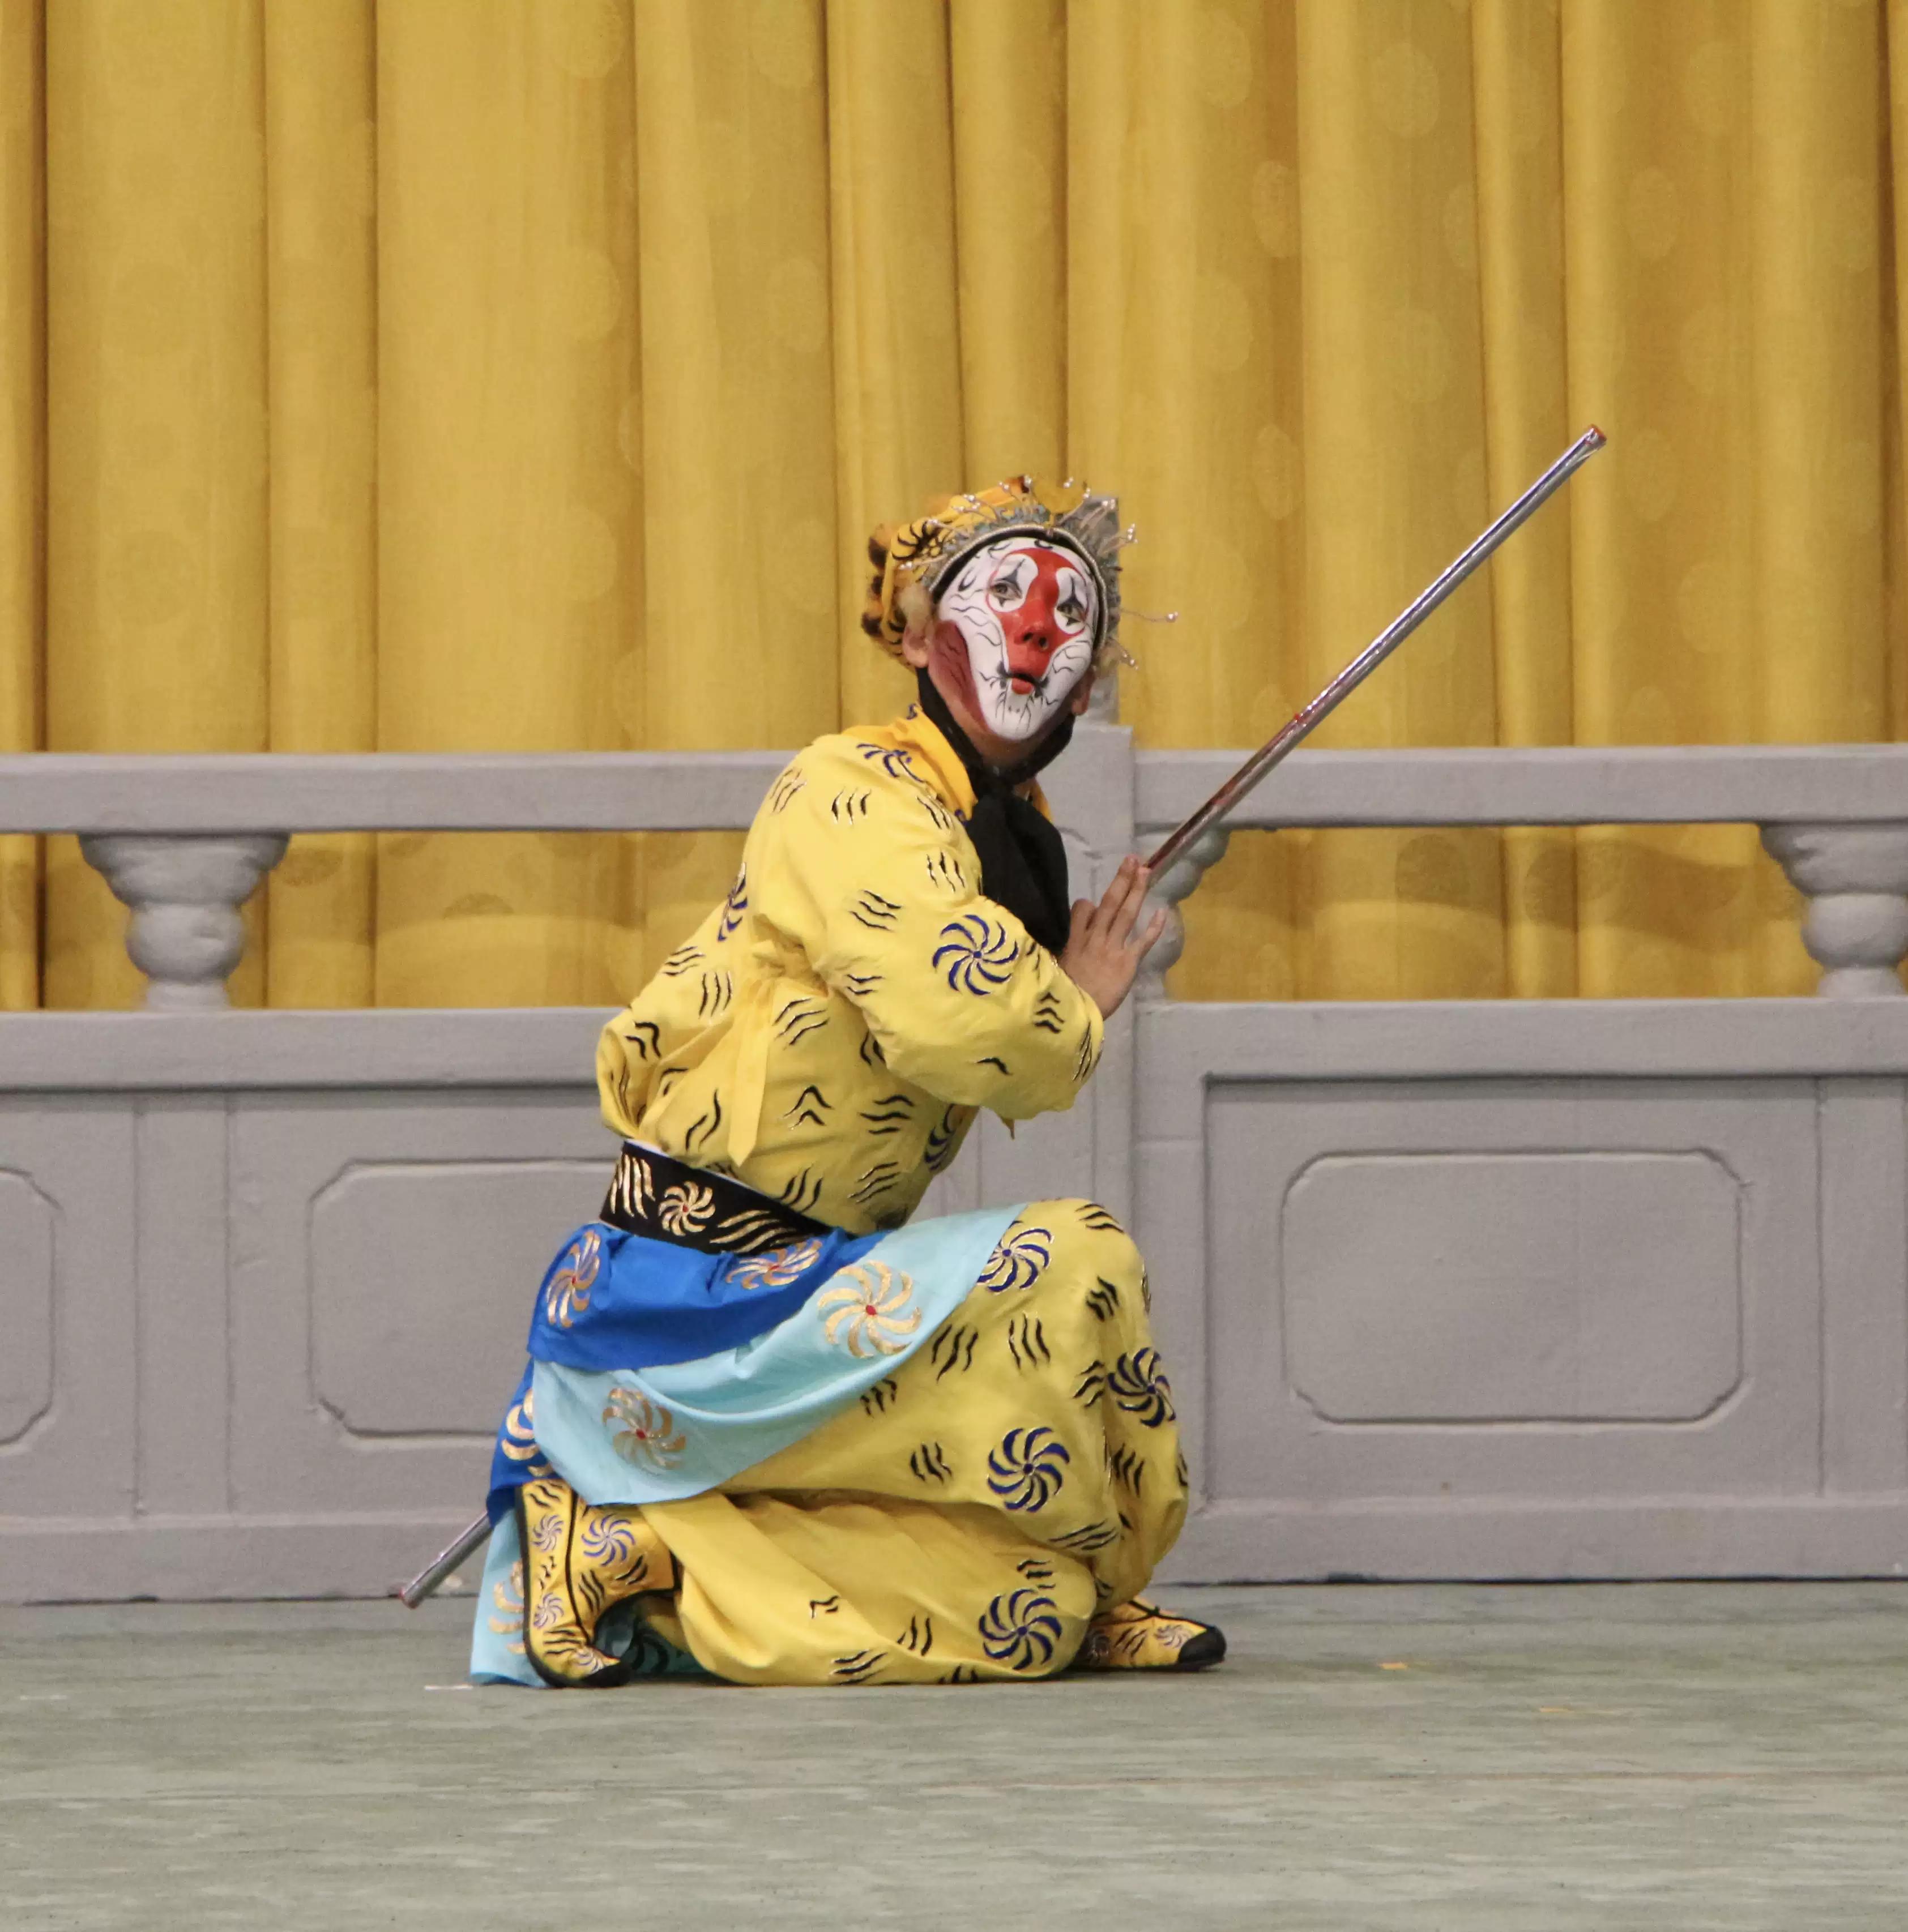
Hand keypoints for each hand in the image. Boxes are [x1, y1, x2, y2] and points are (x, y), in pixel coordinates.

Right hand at [1059, 855, 1168, 1018]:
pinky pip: (1142, 941)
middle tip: (1133, 859)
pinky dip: (1154, 927)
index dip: (1087, 905)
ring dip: (1136, 891)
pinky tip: (1163, 912)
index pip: (1082, 909)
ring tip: (1145, 870)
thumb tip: (1055, 946)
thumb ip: (1058, 952)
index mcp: (1073, 939)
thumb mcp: (1051, 968)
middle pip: (1109, 902)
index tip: (1089, 907)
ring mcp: (1113, 948)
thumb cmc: (1061, 995)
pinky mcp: (1127, 962)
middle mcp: (1095, 938)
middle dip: (1121, 879)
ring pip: (1126, 914)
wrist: (1074, 1015)